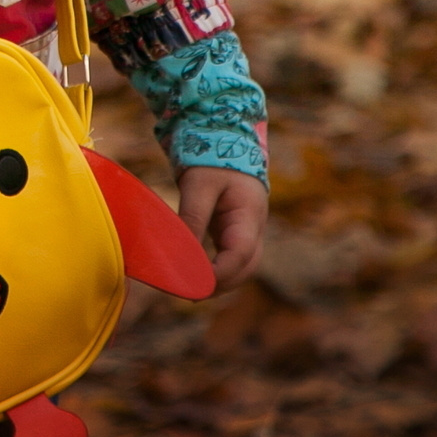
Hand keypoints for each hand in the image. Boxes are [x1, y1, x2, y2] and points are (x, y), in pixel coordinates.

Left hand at [177, 165, 266, 290]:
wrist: (225, 144)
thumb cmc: (212, 162)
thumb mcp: (198, 186)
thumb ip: (193, 217)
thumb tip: (182, 252)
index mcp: (249, 215)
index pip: (241, 253)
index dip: (220, 273)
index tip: (195, 284)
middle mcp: (254, 229)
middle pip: (245, 268)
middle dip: (220, 284)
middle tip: (188, 292)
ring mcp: (248, 233)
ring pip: (241, 268)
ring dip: (219, 281)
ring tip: (189, 289)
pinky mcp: (235, 234)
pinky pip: (230, 260)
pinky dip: (215, 271)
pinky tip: (194, 277)